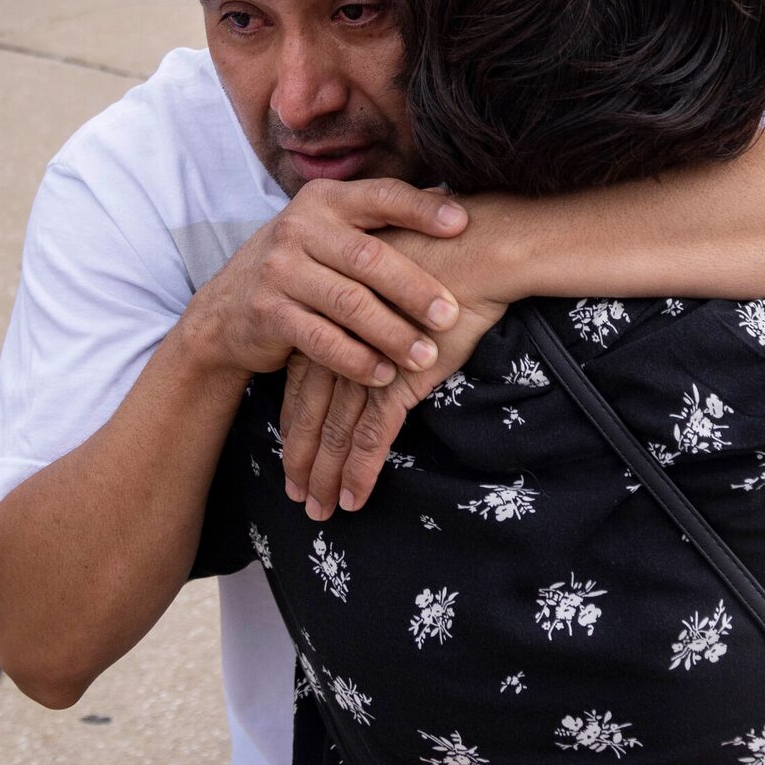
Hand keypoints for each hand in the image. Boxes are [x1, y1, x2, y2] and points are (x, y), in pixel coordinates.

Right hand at [188, 181, 468, 389]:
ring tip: (425, 357)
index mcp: (325, 200)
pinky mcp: (267, 311)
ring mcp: (279, 269)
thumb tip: (451, 198)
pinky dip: (357, 360)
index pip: (380, 196)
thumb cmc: (301, 265)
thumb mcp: (331, 232)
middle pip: (369, 257)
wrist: (225, 310)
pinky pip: (322, 339)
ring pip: (348, 303)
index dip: (421, 209)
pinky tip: (384, 375)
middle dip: (415, 288)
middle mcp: (299, 227)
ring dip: (392, 333)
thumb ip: (380, 219)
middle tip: (450, 316)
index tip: (462, 224)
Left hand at [277, 291, 507, 519]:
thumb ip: (368, 328)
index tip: (291, 463)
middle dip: (302, 464)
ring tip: (320, 511)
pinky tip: (352, 500)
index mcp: (329, 325)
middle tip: (299, 500)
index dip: (293, 431)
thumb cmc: (437, 270)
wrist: (473, 252)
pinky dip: (359, 473)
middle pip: (310, 419)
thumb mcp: (387, 297)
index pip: (300, 391)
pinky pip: (371, 438)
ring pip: (335, 436)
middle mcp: (337, 349)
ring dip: (326, 478)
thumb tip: (366, 354)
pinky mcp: (396, 381)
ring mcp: (364, 367)